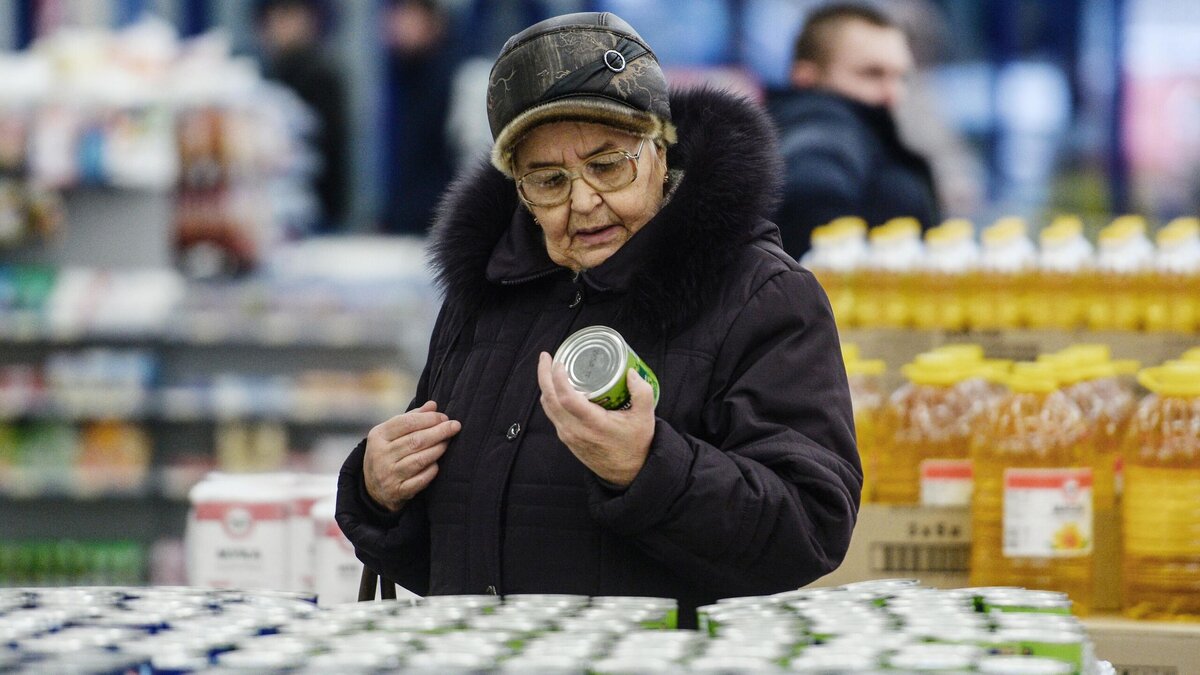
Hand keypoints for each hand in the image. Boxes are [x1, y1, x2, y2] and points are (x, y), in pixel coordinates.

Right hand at [363, 400, 460, 511]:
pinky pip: (420, 480)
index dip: (429, 418)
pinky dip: (432, 471)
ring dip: (438, 449)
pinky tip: (438, 464)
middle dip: (438, 432)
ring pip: (419, 460)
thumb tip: (433, 405)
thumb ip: (412, 418)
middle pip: (415, 440)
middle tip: (455, 426)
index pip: (407, 422)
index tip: (444, 417)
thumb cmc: (388, 453)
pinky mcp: (397, 491)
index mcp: (378, 435)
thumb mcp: (392, 434)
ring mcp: (388, 474)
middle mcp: (380, 455)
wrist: (373, 489)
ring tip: (448, 442)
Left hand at [537, 352, 654, 486]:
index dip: (558, 378)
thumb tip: (630, 372)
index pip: (566, 398)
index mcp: (593, 424)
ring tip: (550, 367)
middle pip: (550, 399)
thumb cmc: (636, 445)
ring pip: (548, 407)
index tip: (559, 361)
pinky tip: (557, 386)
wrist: (628, 473)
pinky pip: (552, 414)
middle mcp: (575, 430)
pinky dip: (550, 397)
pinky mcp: (566, 438)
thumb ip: (642, 393)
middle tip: (547, 356)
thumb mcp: (645, 418)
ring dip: (545, 385)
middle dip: (544, 375)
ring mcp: (568, 435)